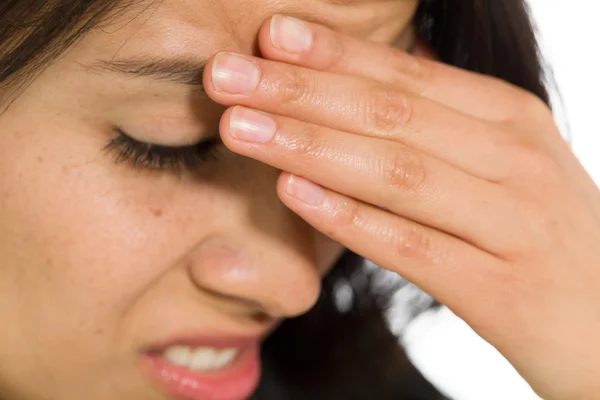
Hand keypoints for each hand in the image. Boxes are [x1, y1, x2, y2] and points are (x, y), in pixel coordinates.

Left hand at [203, 15, 599, 399]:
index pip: (406, 76)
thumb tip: (383, 72)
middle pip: (390, 115)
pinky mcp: (500, 288)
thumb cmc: (538, 237)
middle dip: (299, 91)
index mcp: (507, 120)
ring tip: (239, 128)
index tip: (269, 34)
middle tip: (224, 75)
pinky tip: (295, 195)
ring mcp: (510, 222)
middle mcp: (512, 160)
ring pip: (395, 173)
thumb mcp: (503, 165)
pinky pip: (411, 246)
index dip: (333, 52)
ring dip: (309, 145)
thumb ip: (444, 123)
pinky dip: (350, 217)